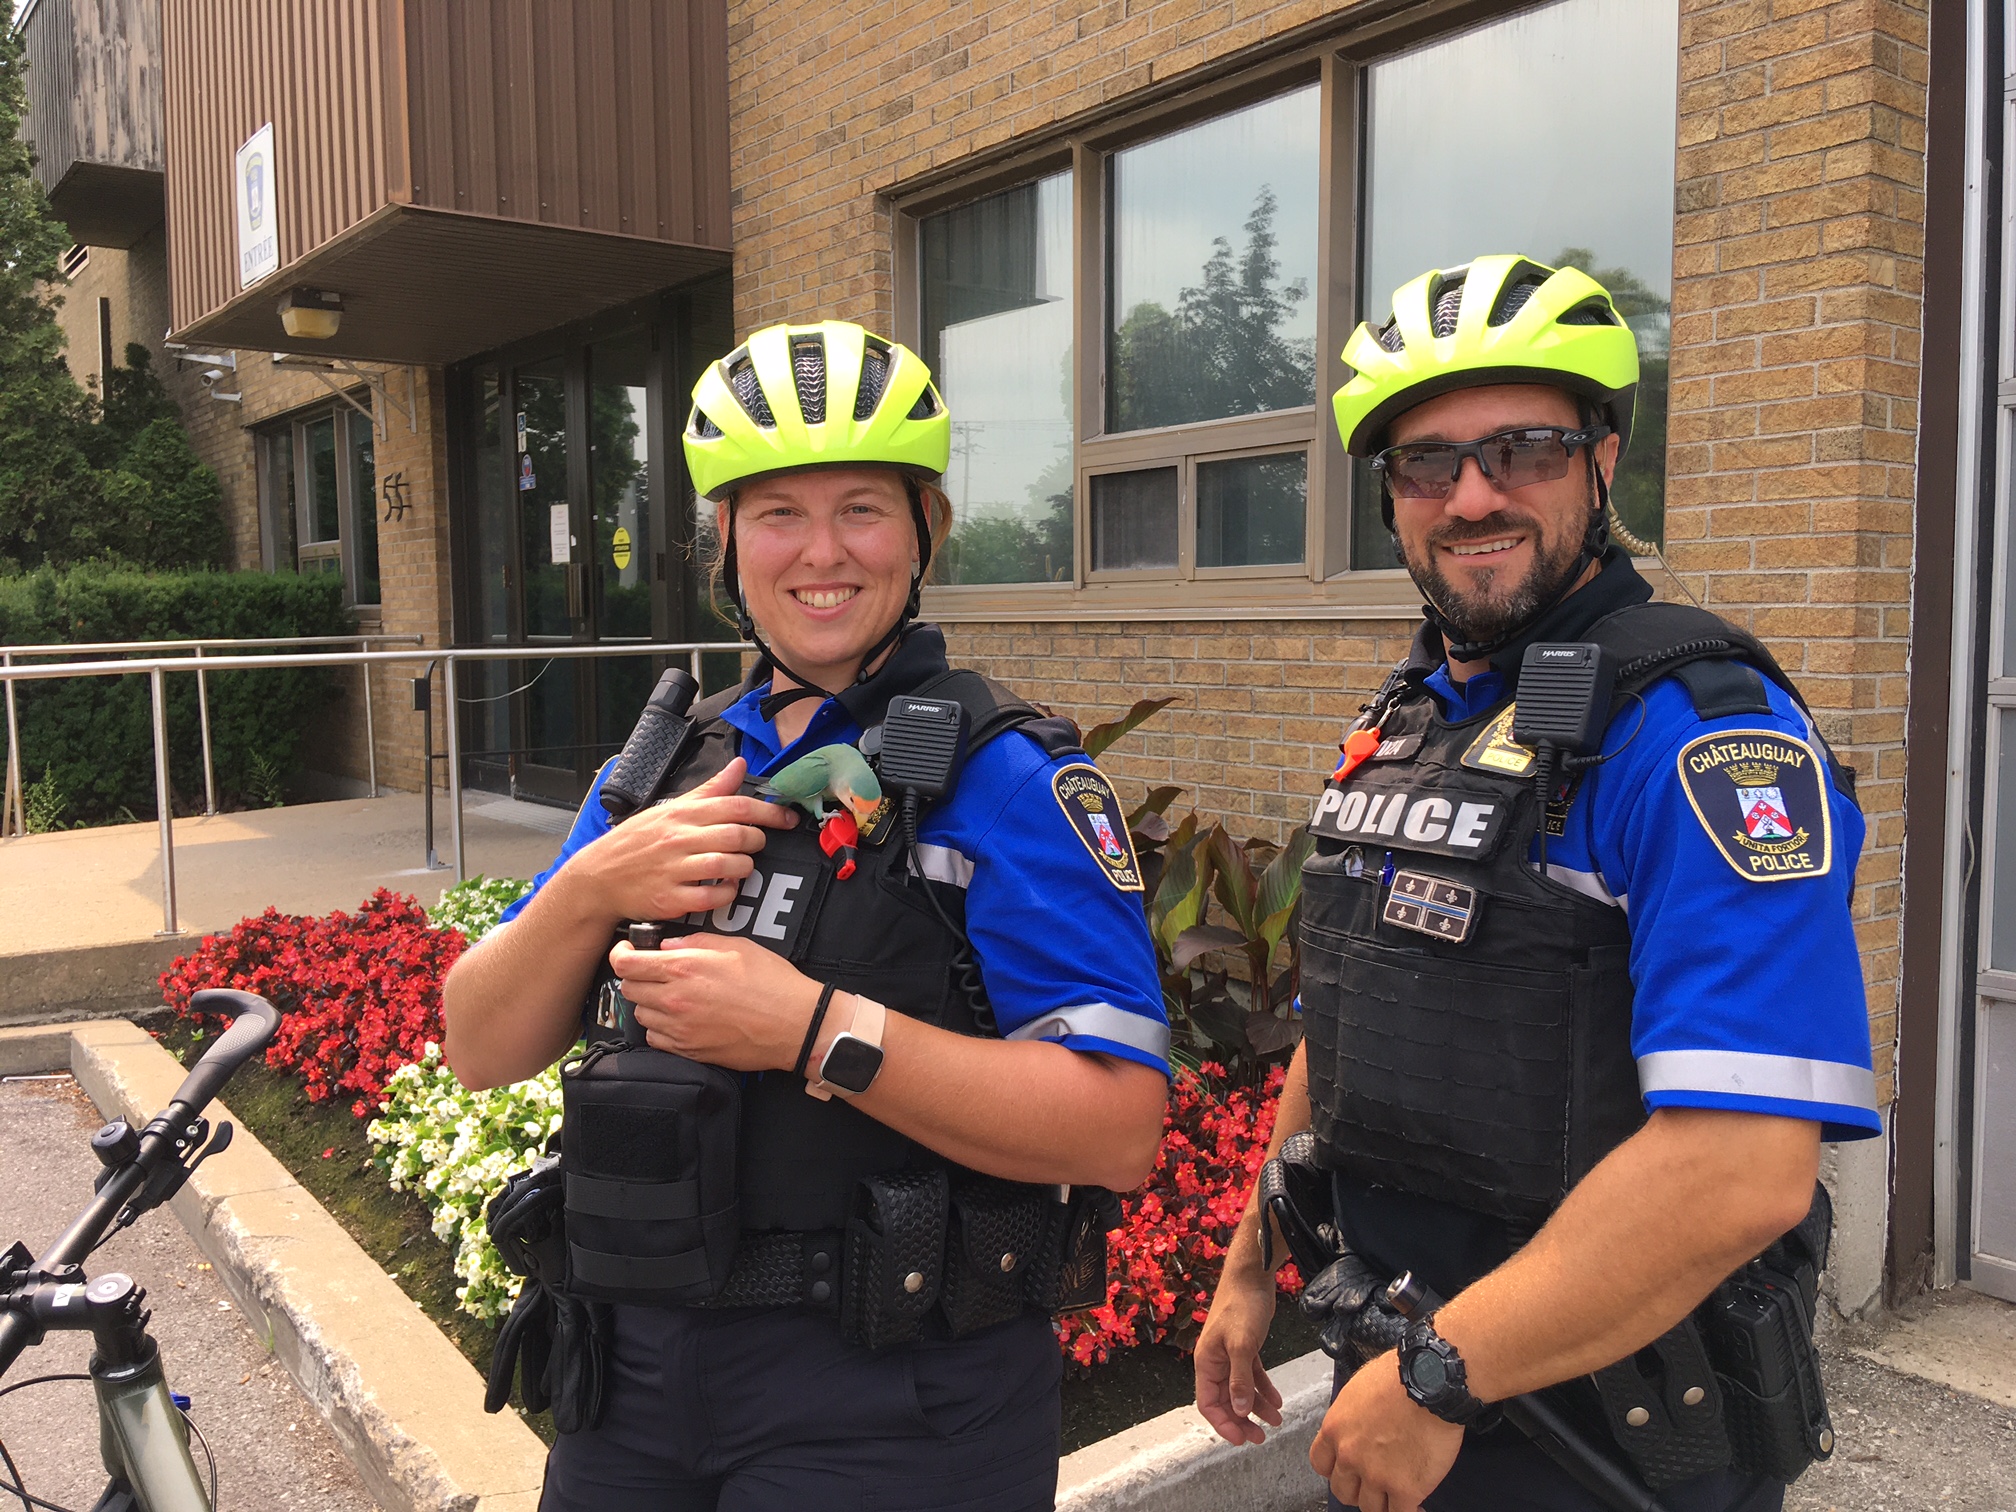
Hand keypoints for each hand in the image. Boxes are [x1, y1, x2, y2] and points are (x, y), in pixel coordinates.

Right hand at [569, 759, 796, 923]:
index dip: (769, 812)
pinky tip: (725, 888)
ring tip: (740, 866)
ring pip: (729, 866)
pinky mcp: (670, 898)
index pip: (736, 806)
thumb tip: (738, 765)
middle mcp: (679, 839)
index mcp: (682, 814)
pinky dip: (727, 893)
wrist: (598, 877)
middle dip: (758, 841)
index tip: (788, 818)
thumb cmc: (637, 842)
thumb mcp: (670, 808)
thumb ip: (709, 790)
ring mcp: (674, 869)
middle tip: (756, 845)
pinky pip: (713, 896)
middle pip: (738, 835)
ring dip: (744, 868)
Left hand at [614, 932, 822, 1072]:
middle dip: (638, 977)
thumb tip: (669, 946)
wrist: (794, 1024)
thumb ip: (696, 942)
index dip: (620, 955)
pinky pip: (656, 1039)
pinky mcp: (688, 1051)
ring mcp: (679, 1029)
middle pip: (628, 989)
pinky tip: (682, 1019)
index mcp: (684, 969)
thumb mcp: (736, 946)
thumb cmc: (772, 983)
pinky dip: (662, 1028)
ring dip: (650, 1004)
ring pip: (640, 1015)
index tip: (628, 952)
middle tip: (656, 972)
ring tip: (674, 996)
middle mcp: (674, 1000)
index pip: (626, 964)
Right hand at [1195, 1262, 1281, 1445]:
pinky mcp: (1245, 1347)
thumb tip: (1237, 1410)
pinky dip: (1264, 1389)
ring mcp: (1230, 1355)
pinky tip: (1277, 1401)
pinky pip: (1252, 1376)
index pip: (1208, 1403)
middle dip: (1242, 1420)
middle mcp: (1215, 1361)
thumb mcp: (1242, 1344)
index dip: (1223, 1424)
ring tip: (1276, 1422)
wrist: (1252, 1275)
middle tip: (1260, 1438)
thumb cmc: (1242, 1306)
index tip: (1241, 1439)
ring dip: (1256, 1407)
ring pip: (1241, 1390)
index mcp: (1206, 1362)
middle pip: (1225, 1400)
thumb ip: (1240, 1379)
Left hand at [1307, 1351, 1462, 1511]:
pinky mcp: (1404, 1488)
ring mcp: (1375, 1475)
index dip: (1336, 1469)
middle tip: (1374, 1483)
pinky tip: (1416, 1504)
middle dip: (1358, 1489)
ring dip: (1383, 1502)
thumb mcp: (1359, 1388)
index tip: (1347, 1470)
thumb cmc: (1400, 1376)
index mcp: (1335, 1429)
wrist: (1429, 1381)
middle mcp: (1350, 1455)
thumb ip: (1353, 1415)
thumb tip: (1360, 1422)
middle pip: (1343, 1491)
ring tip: (1396, 1494)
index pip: (1321, 1464)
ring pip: (1369, 1508)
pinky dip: (1408, 1511)